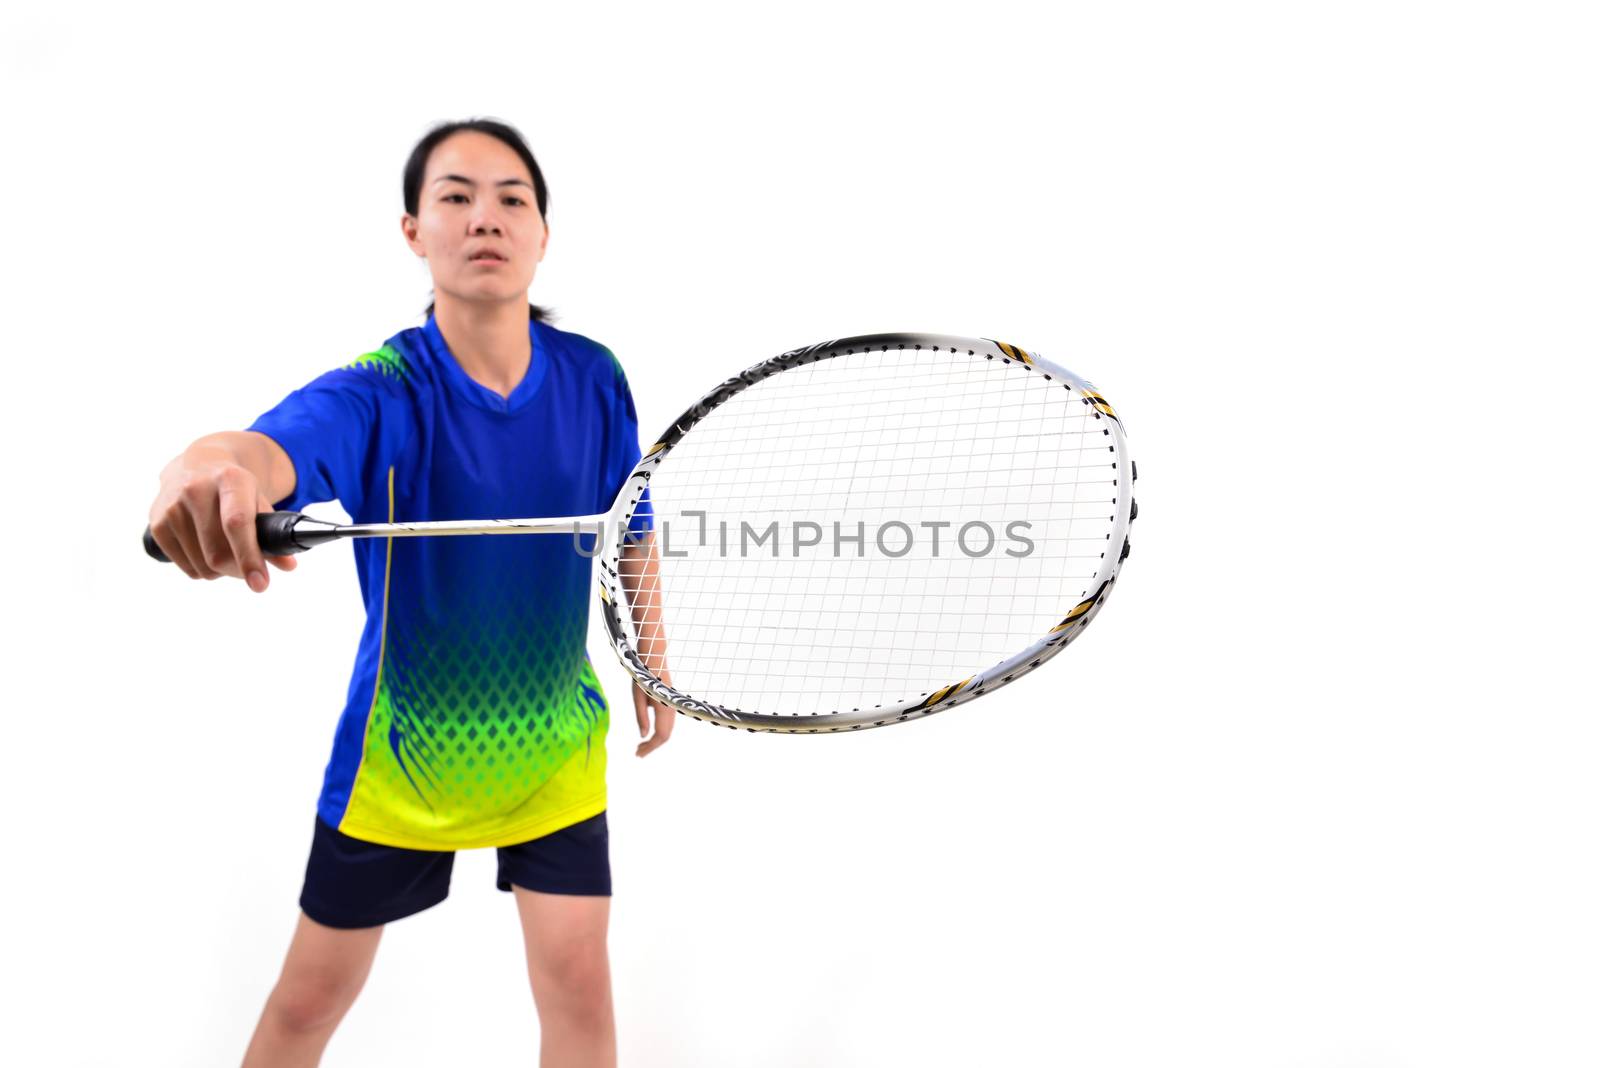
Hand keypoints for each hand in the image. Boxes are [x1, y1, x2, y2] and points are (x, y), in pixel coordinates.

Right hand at [148, 444, 297, 590]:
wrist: (197, 466)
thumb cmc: (235, 489)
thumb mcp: (258, 500)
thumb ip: (273, 533)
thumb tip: (288, 566)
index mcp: (230, 480)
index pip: (237, 524)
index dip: (249, 557)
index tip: (260, 584)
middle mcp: (196, 489)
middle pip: (217, 553)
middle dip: (239, 570)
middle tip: (249, 569)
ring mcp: (172, 506)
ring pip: (202, 566)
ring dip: (220, 571)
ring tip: (226, 552)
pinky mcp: (157, 523)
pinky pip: (185, 567)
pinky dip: (202, 569)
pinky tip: (206, 550)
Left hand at [633, 666, 674, 756]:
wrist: (655, 658)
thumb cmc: (643, 676)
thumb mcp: (638, 697)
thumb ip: (641, 717)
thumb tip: (643, 736)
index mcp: (663, 708)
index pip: (660, 736)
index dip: (650, 747)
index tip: (637, 754)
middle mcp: (672, 710)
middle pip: (665, 736)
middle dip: (651, 746)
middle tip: (637, 753)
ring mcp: (673, 707)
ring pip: (667, 731)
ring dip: (655, 741)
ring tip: (640, 746)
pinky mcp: (670, 704)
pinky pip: (667, 724)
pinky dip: (658, 733)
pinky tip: (648, 734)